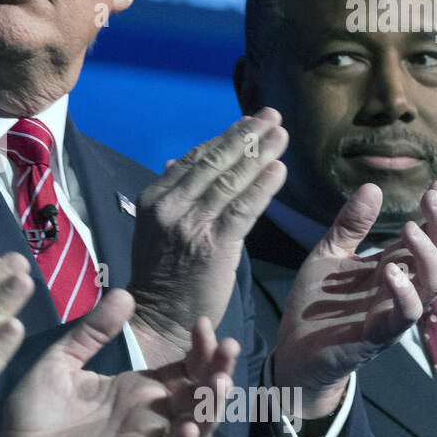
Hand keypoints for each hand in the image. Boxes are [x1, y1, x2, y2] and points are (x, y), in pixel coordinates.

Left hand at [0, 290, 240, 436]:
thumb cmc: (35, 410)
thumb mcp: (62, 359)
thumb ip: (92, 331)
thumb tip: (125, 293)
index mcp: (137, 388)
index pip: (185, 367)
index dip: (201, 348)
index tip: (203, 324)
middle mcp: (150, 416)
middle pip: (201, 395)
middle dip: (220, 371)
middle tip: (226, 346)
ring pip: (197, 429)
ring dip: (213, 408)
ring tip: (218, 382)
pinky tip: (188, 428)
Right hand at [128, 109, 286, 366]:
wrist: (158, 319)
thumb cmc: (162, 276)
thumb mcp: (155, 229)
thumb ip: (172, 195)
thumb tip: (175, 162)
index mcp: (154, 199)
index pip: (195, 159)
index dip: (226, 137)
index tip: (250, 122)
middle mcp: (170, 206)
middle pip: (215, 162)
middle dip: (247, 136)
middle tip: (273, 117)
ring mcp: (191, 225)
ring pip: (231, 180)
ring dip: (260, 154)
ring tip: (282, 135)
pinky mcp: (214, 245)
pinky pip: (244, 208)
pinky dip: (263, 187)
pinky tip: (279, 170)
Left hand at [273, 181, 436, 416]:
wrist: (294, 348)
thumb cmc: (317, 303)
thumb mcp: (328, 254)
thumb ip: (350, 225)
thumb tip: (373, 187)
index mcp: (391, 267)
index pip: (426, 238)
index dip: (436, 214)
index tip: (436, 185)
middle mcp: (400, 288)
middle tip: (432, 197)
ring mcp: (393, 313)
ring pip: (432, 285)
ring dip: (426, 255)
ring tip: (410, 228)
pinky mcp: (378, 336)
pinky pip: (404, 317)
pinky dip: (404, 294)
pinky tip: (391, 272)